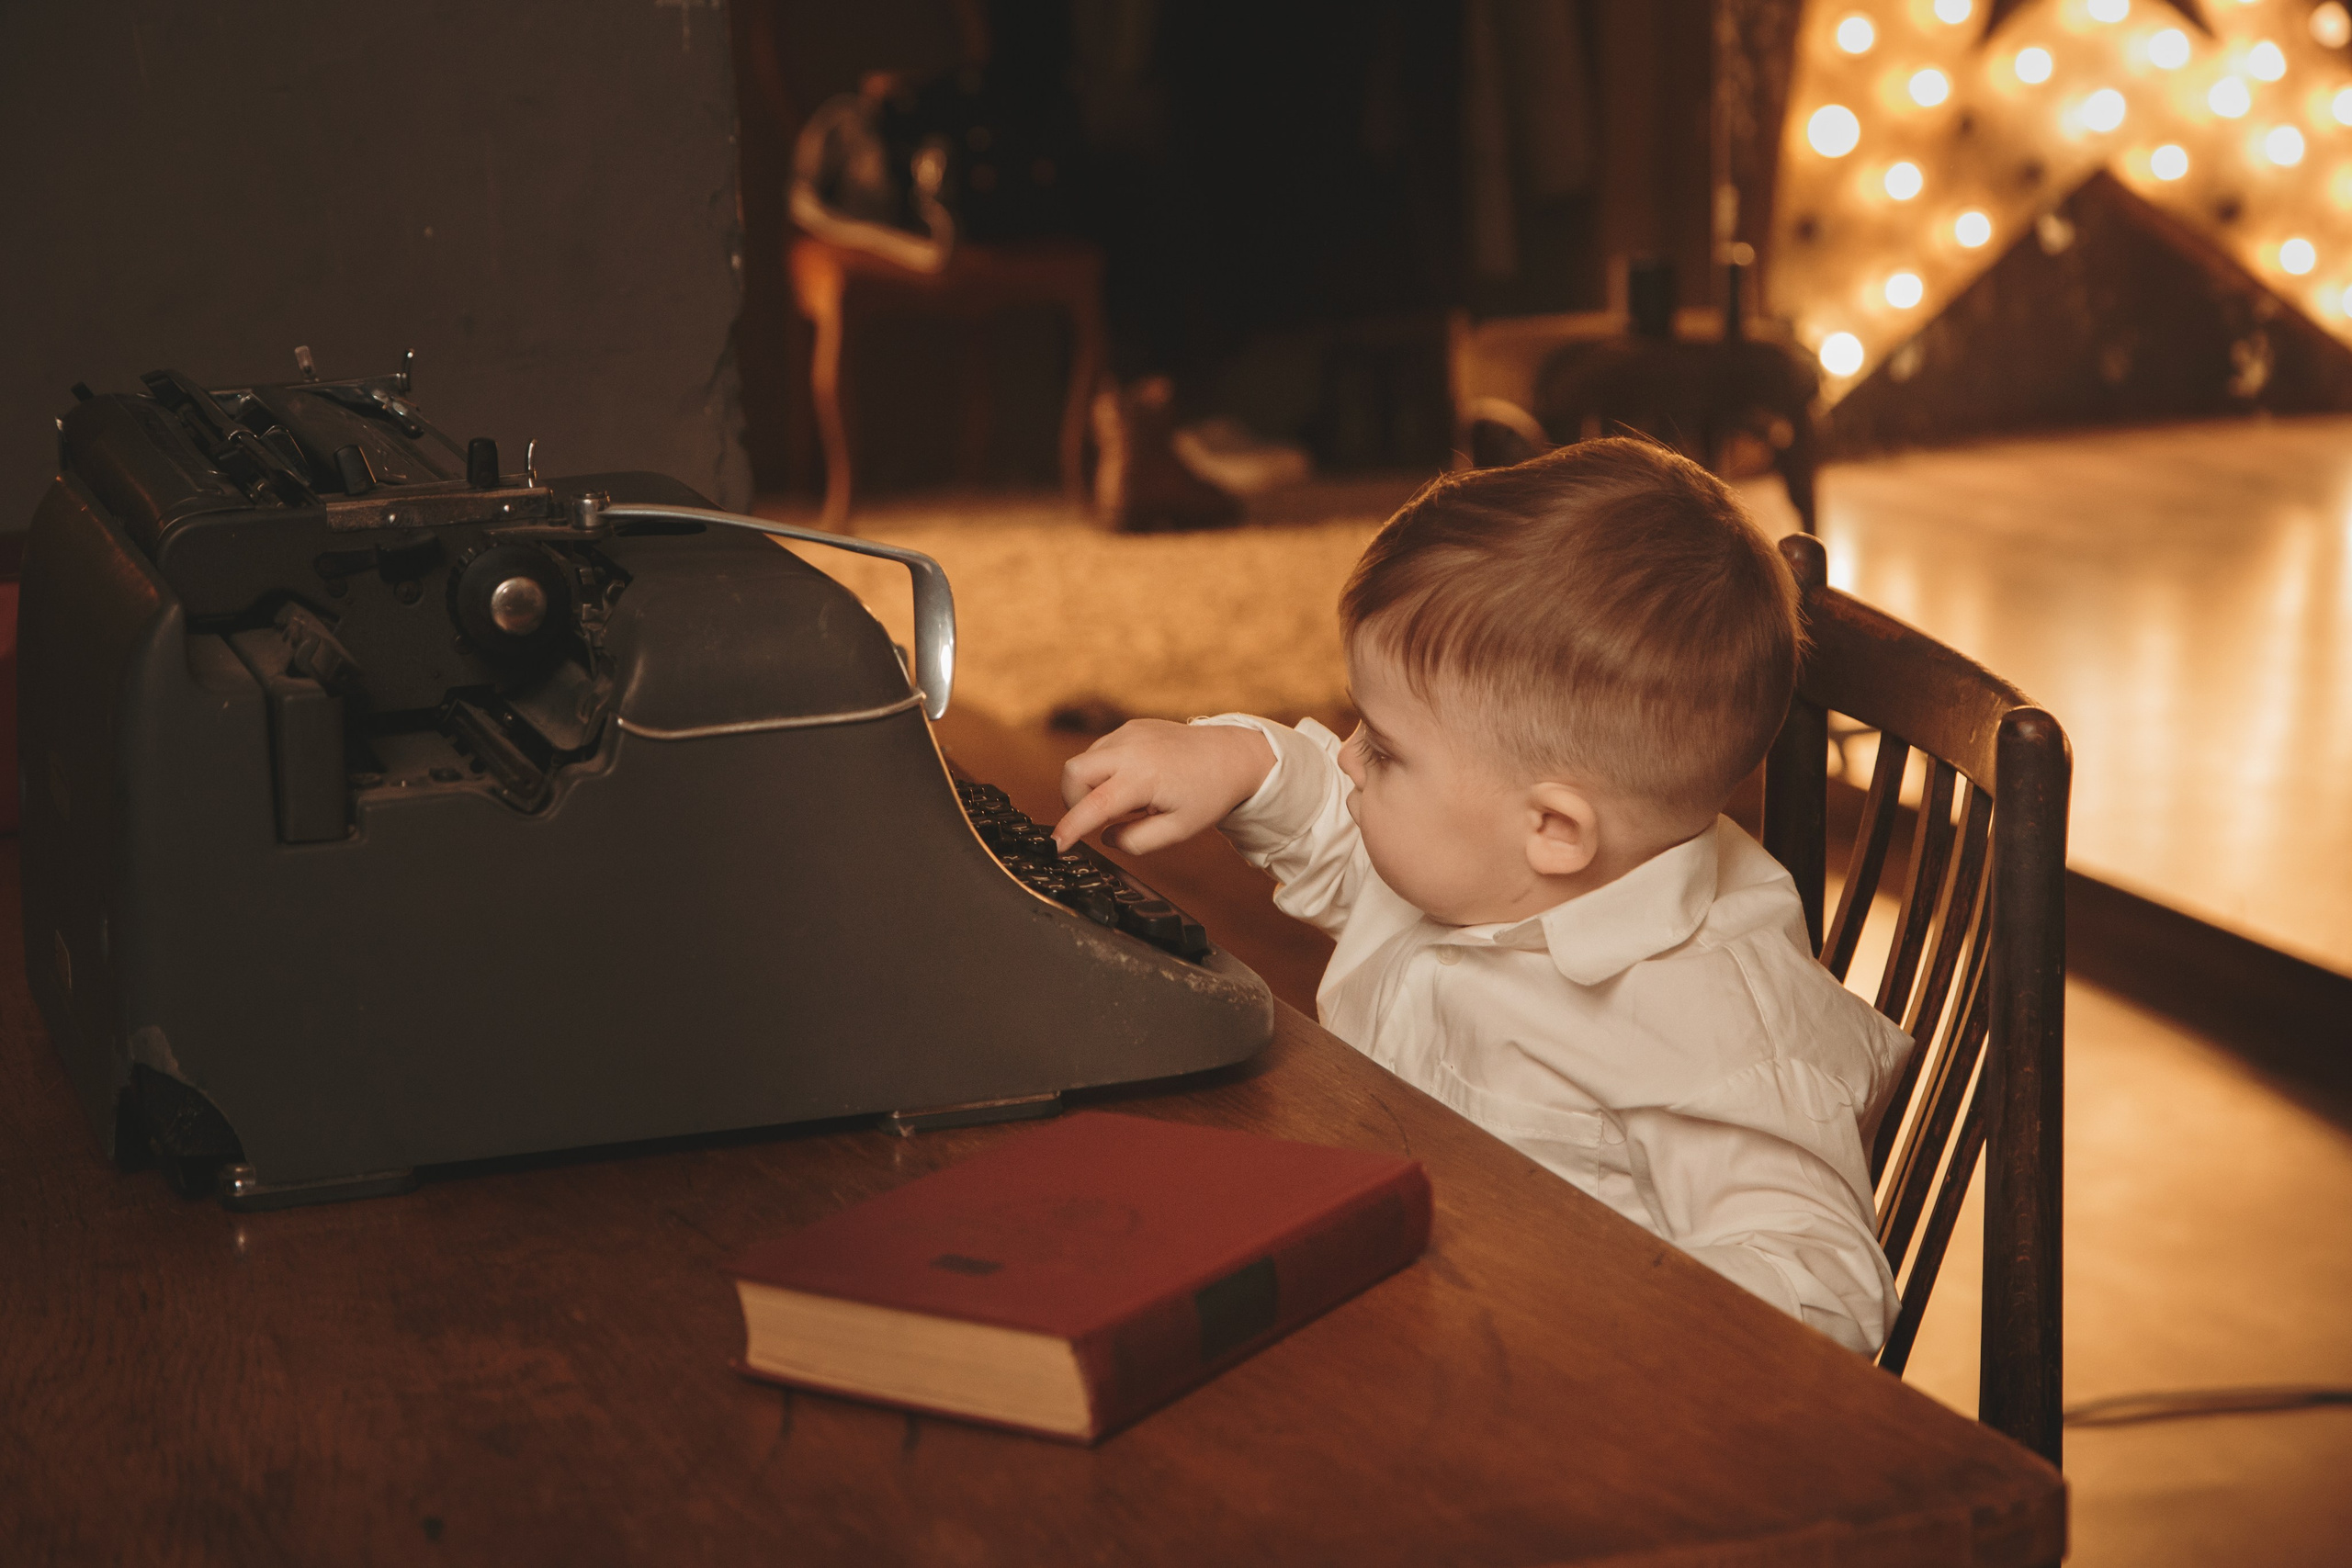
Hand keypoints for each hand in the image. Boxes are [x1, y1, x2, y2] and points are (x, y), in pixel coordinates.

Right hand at [1052, 720, 1276, 853]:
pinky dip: (1104, 771)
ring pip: (1084, 761)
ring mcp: (1129, 733)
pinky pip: (1100, 751)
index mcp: (1144, 778)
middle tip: (1097, 819)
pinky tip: (1132, 783)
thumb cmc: (1209, 794)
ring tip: (1128, 801)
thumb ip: (1136, 841)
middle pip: (1073, 772)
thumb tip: (1106, 836)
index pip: (1093, 805)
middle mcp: (1131, 749)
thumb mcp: (1177, 830)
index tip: (1056, 845)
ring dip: (1091, 786)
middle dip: (1073, 800)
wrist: (1233, 756)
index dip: (1069, 828)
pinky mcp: (1130, 726)